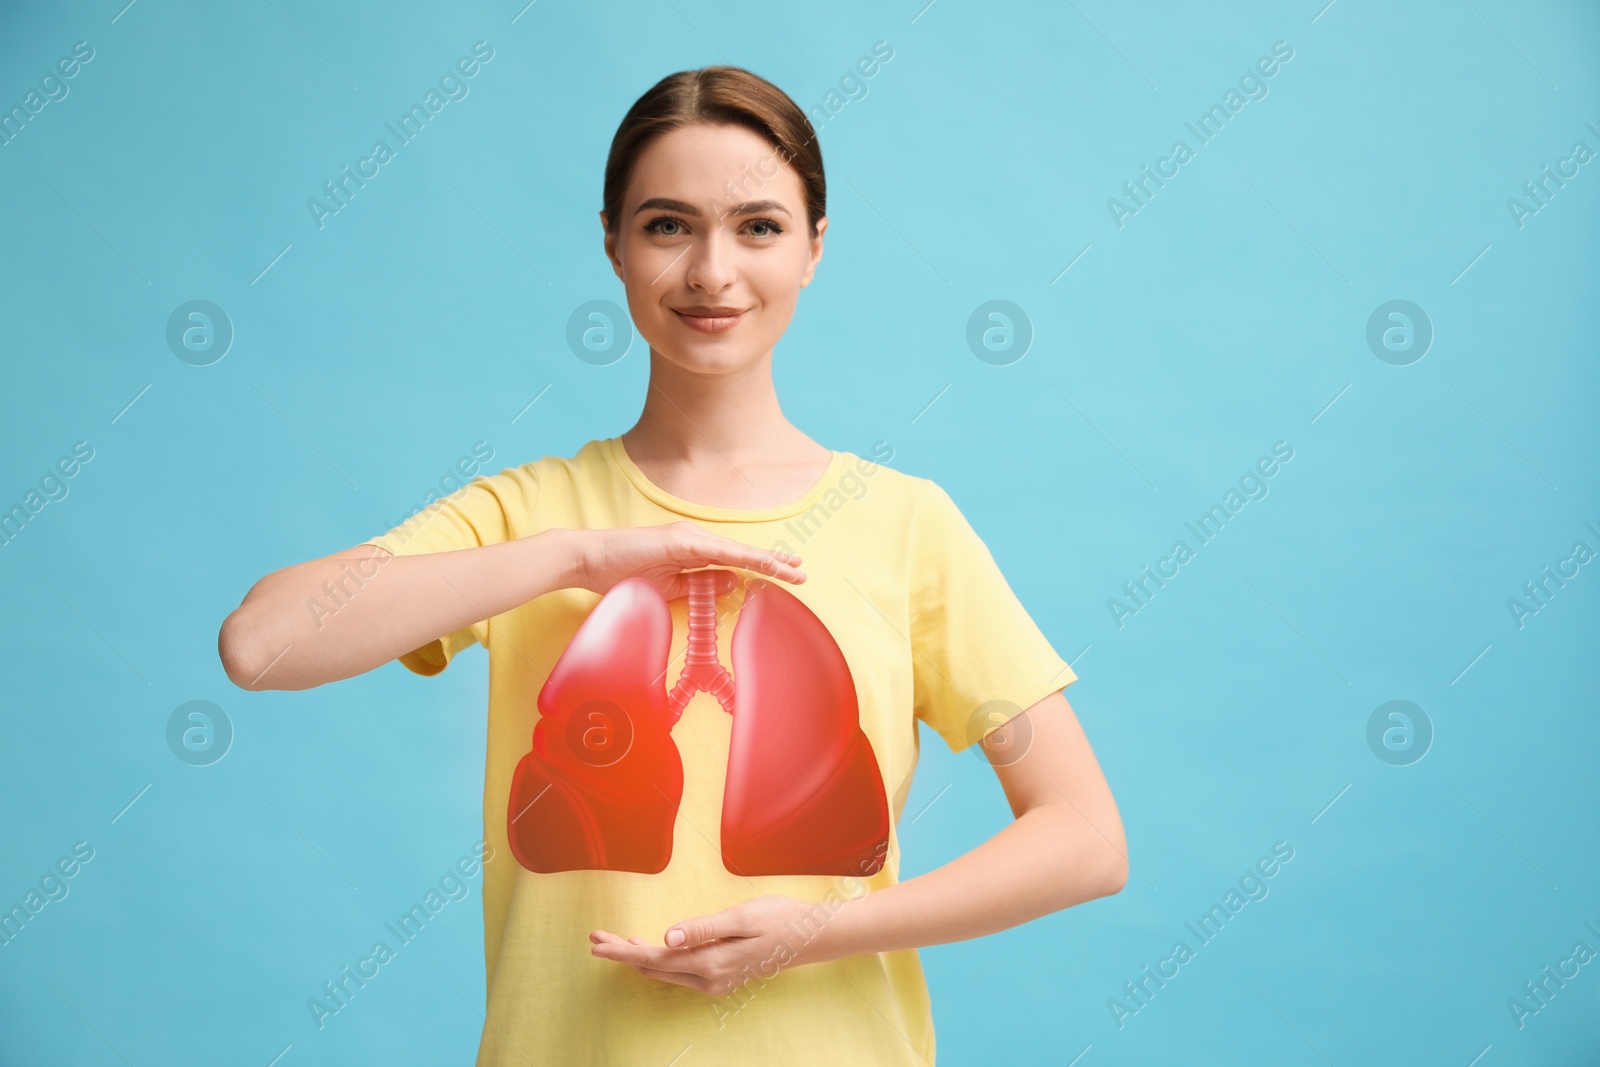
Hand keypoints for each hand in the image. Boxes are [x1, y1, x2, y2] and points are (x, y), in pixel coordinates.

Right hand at [569, 521, 805, 599]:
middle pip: (742, 553)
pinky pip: (716, 552)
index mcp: (693, 551)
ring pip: (736, 551)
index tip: (788, 574)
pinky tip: (759, 564)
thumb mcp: (669, 587)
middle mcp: (694, 539)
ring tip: (791, 570)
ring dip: (765, 560)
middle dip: (774, 562)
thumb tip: (732, 583)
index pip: (735, 560)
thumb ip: (700, 585)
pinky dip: (741, 558)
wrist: (589, 560)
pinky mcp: (678, 541)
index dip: (762, 566)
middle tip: (803, 572)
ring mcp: (687, 537)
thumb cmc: (622, 575)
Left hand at [588, 894, 829, 995]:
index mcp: (711, 962)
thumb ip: (702, 929)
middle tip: (596, 939)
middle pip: (654, 968)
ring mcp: (716, 981)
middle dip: (623, 954)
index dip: (623, 951)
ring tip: (614, 942)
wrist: (811, 937)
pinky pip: (680, 972)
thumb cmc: (779, 919)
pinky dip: (659, 961)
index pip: (655, 959)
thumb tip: (667, 938)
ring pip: (666, 972)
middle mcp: (710, 978)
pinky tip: (650, 950)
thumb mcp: (741, 917)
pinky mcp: (722, 976)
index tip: (597, 944)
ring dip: (638, 957)